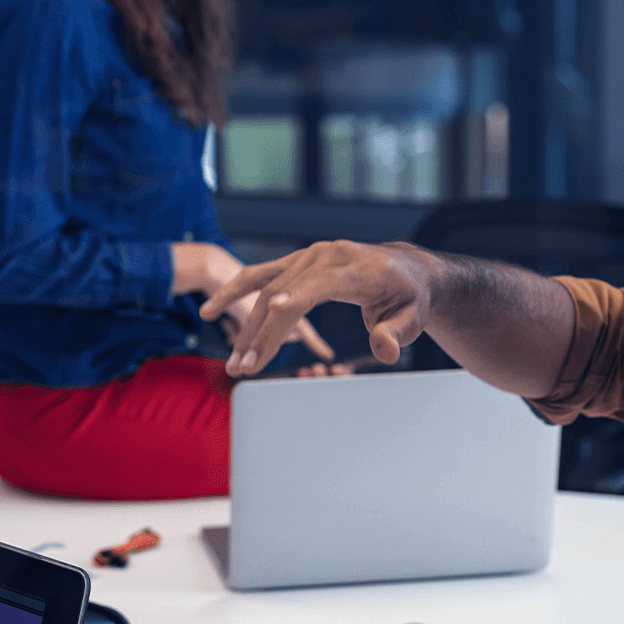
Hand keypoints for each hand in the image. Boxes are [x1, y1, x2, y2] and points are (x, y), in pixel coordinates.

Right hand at [202, 241, 438, 376]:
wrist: (404, 268)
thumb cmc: (408, 296)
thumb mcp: (412, 317)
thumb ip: (397, 333)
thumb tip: (385, 349)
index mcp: (355, 267)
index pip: (319, 283)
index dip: (296, 298)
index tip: (272, 312)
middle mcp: (326, 256)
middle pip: (285, 293)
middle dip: (262, 333)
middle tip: (244, 368)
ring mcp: (308, 257)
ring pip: (268, 288)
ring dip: (247, 326)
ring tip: (234, 360)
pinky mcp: (296, 262)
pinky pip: (259, 275)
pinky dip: (234, 291)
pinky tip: (210, 310)